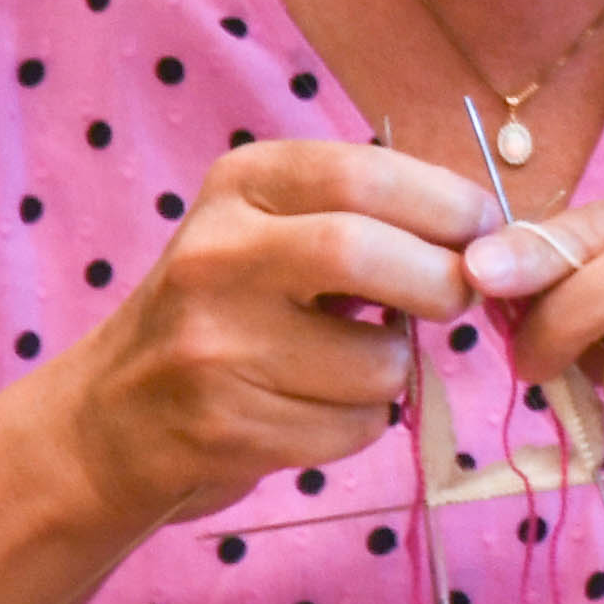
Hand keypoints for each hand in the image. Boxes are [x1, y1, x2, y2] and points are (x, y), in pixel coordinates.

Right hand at [49, 134, 481, 528]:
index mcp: (240, 186)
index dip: (446, 204)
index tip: (484, 231)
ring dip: (395, 373)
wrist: (112, 418)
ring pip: (374, 362)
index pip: (362, 174)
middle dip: (439, 285)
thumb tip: (490, 237)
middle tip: (453, 301)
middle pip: (361, 253)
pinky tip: (313, 410)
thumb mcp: (270, 231)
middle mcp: (215, 255)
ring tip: (353, 367)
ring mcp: (212, 345)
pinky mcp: (222, 426)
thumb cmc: (225, 313)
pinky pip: (351, 428)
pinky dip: (361, 426)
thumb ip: (364, 218)